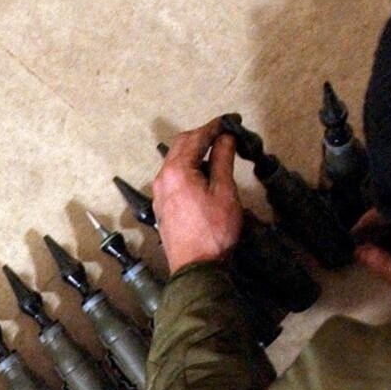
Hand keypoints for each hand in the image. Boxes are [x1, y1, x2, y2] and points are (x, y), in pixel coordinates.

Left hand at [152, 118, 242, 273]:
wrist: (196, 269)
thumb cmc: (213, 233)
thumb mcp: (224, 192)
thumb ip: (222, 160)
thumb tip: (225, 139)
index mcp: (177, 170)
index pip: (196, 137)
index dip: (215, 126)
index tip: (230, 120)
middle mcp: (162, 179)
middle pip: (181, 145)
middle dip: (202, 136)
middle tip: (224, 134)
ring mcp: (159, 194)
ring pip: (175, 161)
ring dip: (194, 152)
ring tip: (216, 153)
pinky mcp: (162, 208)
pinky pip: (173, 178)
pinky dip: (188, 168)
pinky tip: (202, 175)